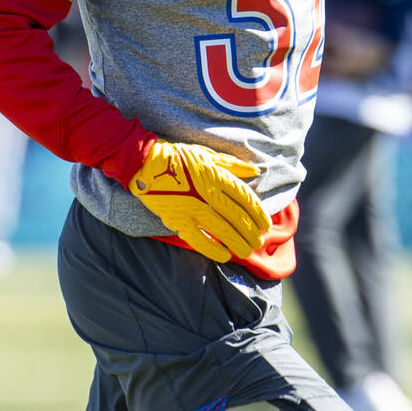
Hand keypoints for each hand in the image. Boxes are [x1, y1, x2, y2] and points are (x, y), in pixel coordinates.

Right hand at [129, 140, 270, 262]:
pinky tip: (224, 255)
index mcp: (216, 175)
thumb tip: (255, 170)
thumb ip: (233, 165)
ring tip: (247, 251)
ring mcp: (191, 207)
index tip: (266, 224)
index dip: (257, 212)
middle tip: (259, 242)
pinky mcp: (177, 219)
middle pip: (235, 215)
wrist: (145, 164)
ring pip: (221, 229)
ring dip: (237, 242)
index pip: (244, 197)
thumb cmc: (179, 158)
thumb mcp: (208, 155)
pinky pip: (197, 238)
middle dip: (250, 231)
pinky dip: (211, 248)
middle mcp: (206, 193)